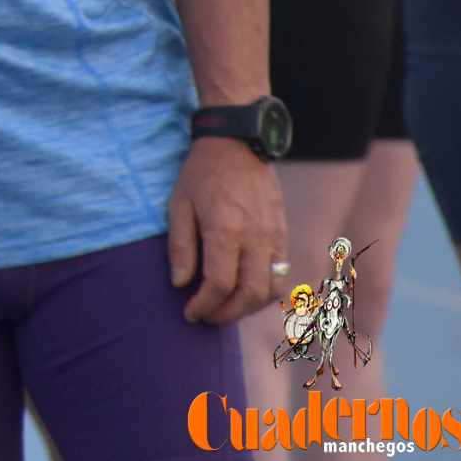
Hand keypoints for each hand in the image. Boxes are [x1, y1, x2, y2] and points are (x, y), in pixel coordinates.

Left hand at [167, 136, 286, 324]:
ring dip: (248, 308)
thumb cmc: (202, 174)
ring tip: (225, 308)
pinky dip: (264, 292)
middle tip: (205, 316)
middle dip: (226, 314)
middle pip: (249, 294)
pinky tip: (245, 293)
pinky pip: (281, 275)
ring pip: (271, 290)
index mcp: (226, 230)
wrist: (238, 144)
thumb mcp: (178, 204)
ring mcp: (273, 237)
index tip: (189, 313)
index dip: (204, 306)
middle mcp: (255, 238)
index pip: (220, 284)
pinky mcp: (282, 234)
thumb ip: (180, 246)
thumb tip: (180, 284)